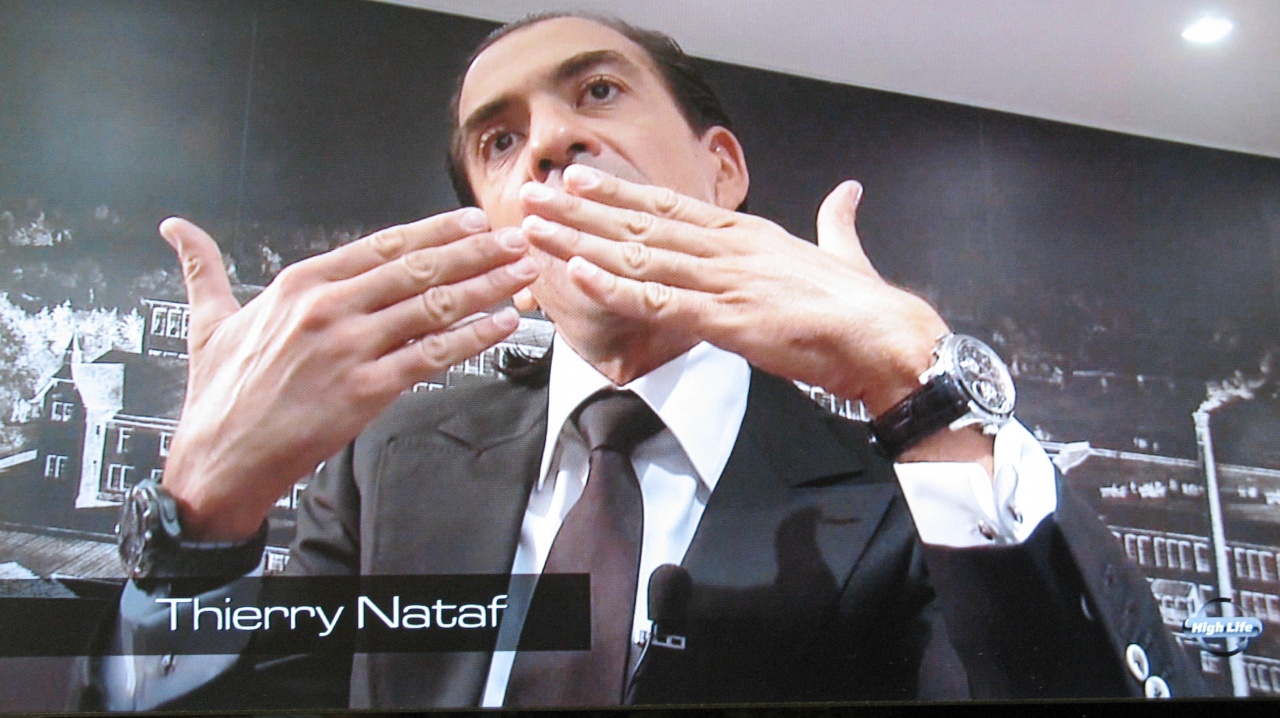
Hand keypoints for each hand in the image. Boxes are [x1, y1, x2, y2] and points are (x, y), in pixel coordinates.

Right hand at [157, 210, 535, 539]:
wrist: (219, 459)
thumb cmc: (218, 393)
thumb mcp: (207, 321)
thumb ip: (205, 270)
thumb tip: (176, 229)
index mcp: (299, 284)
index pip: (384, 246)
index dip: (436, 231)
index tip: (473, 221)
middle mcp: (328, 308)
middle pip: (419, 269)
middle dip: (476, 252)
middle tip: (516, 239)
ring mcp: (349, 348)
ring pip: (433, 308)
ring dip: (485, 287)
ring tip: (523, 274)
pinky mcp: (365, 391)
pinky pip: (432, 357)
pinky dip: (472, 339)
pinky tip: (501, 326)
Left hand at [518, 165, 946, 416]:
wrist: (886, 337)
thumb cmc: (863, 304)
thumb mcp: (842, 250)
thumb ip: (836, 221)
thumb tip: (847, 193)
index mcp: (749, 234)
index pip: (670, 207)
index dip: (620, 194)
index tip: (580, 181)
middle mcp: (729, 248)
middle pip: (640, 226)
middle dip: (582, 212)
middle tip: (534, 197)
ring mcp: (724, 281)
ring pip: (639, 257)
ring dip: (582, 242)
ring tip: (537, 229)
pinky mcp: (726, 319)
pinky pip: (660, 302)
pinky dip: (617, 287)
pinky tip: (580, 273)